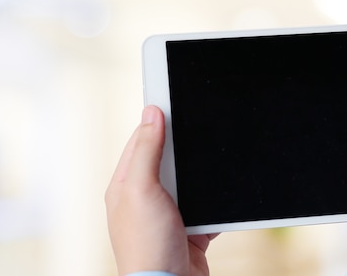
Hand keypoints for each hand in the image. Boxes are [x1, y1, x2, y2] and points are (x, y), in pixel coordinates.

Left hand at [105, 105, 217, 275]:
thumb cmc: (146, 245)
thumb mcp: (141, 189)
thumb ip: (146, 151)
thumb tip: (151, 113)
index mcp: (125, 186)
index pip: (140, 142)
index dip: (156, 122)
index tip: (172, 100)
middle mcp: (145, 199)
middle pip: (167, 160)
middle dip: (183, 149)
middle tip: (198, 129)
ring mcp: (168, 215)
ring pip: (189, 182)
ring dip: (200, 177)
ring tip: (211, 162)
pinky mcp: (190, 230)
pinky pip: (207, 208)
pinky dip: (215, 204)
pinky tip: (221, 197)